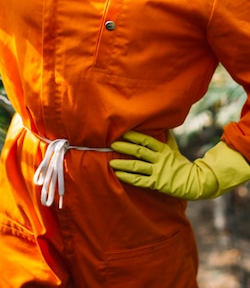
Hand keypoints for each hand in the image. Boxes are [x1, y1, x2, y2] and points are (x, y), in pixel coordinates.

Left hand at [110, 131, 249, 199]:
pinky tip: (119, 174)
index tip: (122, 131)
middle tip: (111, 143)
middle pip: (139, 151)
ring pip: (137, 166)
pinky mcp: (157, 183)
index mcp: (163, 149)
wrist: (196, 183)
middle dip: (125, 146)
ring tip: (111, 162)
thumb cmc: (181, 164)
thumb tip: (163, 124)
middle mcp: (160, 159)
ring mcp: (158, 171)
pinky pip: (140, 180)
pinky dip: (128, 177)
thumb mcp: (174, 149)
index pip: (146, 140)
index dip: (134, 135)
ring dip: (123, 164)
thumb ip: (166, 137)